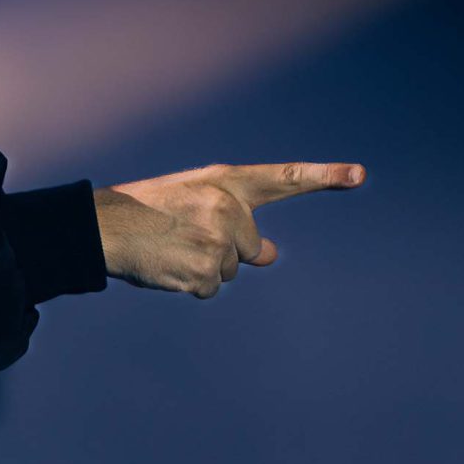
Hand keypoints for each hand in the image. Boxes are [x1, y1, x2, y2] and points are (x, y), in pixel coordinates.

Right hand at [95, 161, 365, 297]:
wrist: (105, 227)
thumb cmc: (149, 211)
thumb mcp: (196, 202)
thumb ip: (236, 220)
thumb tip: (271, 255)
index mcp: (226, 182)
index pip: (284, 178)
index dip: (324, 176)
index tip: (359, 175)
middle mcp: (227, 208)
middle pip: (250, 246)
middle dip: (224, 248)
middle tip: (184, 235)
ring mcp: (217, 242)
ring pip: (231, 270)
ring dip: (204, 267)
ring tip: (171, 248)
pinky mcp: (205, 272)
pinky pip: (210, 288)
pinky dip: (190, 283)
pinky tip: (167, 265)